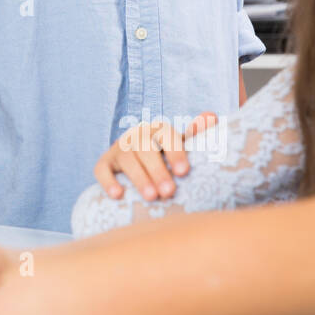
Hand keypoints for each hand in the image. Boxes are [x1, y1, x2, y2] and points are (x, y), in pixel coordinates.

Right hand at [93, 113, 217, 201]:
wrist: (139, 159)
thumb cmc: (167, 155)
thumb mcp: (182, 145)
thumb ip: (196, 134)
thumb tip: (212, 116)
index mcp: (158, 130)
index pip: (166, 135)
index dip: (174, 152)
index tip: (184, 172)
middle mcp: (136, 136)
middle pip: (144, 148)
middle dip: (157, 170)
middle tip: (169, 191)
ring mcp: (118, 149)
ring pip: (125, 159)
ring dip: (138, 177)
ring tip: (151, 197)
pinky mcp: (104, 163)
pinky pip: (102, 170)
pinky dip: (108, 181)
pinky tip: (118, 195)